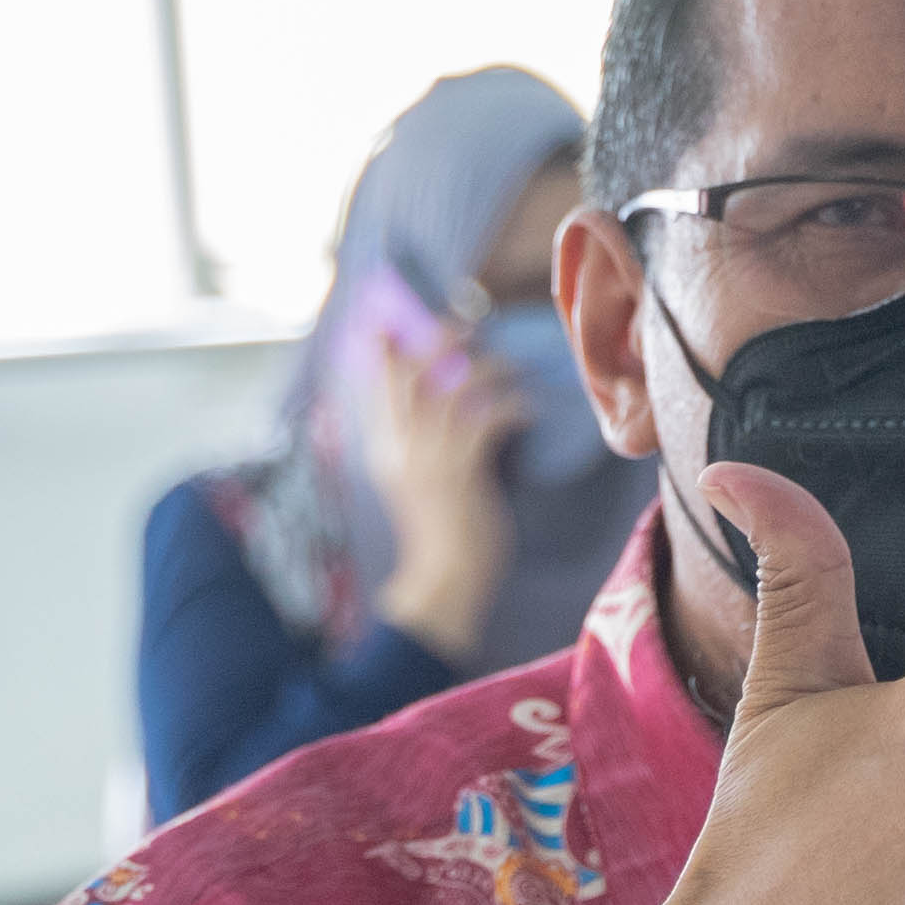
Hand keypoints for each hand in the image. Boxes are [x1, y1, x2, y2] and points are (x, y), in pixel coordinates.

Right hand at [361, 340, 522, 654]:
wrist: (444, 582)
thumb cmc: (441, 535)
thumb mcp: (420, 484)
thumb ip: (425, 446)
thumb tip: (448, 405)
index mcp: (383, 451)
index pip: (376, 387)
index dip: (386, 351)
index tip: (395, 322)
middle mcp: (400, 450)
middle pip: (412, 374)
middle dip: (440, 340)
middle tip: (468, 323)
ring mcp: (428, 460)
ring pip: (452, 388)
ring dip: (488, 368)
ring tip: (513, 367)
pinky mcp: (460, 474)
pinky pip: (486, 420)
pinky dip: (511, 406)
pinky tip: (527, 408)